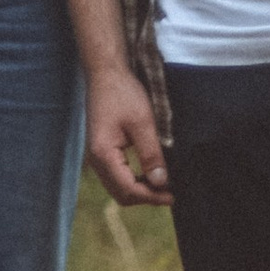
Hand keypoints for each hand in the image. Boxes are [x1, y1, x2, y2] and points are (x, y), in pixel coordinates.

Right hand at [83, 63, 171, 208]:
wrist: (105, 74)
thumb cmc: (123, 93)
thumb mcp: (142, 122)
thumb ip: (151, 154)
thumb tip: (161, 182)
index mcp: (103, 154)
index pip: (128, 189)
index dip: (152, 197)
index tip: (173, 195)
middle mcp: (96, 159)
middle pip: (121, 193)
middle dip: (146, 197)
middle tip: (170, 192)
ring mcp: (96, 156)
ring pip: (118, 187)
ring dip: (140, 190)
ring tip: (163, 184)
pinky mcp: (101, 151)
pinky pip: (116, 176)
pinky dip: (133, 180)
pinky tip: (149, 173)